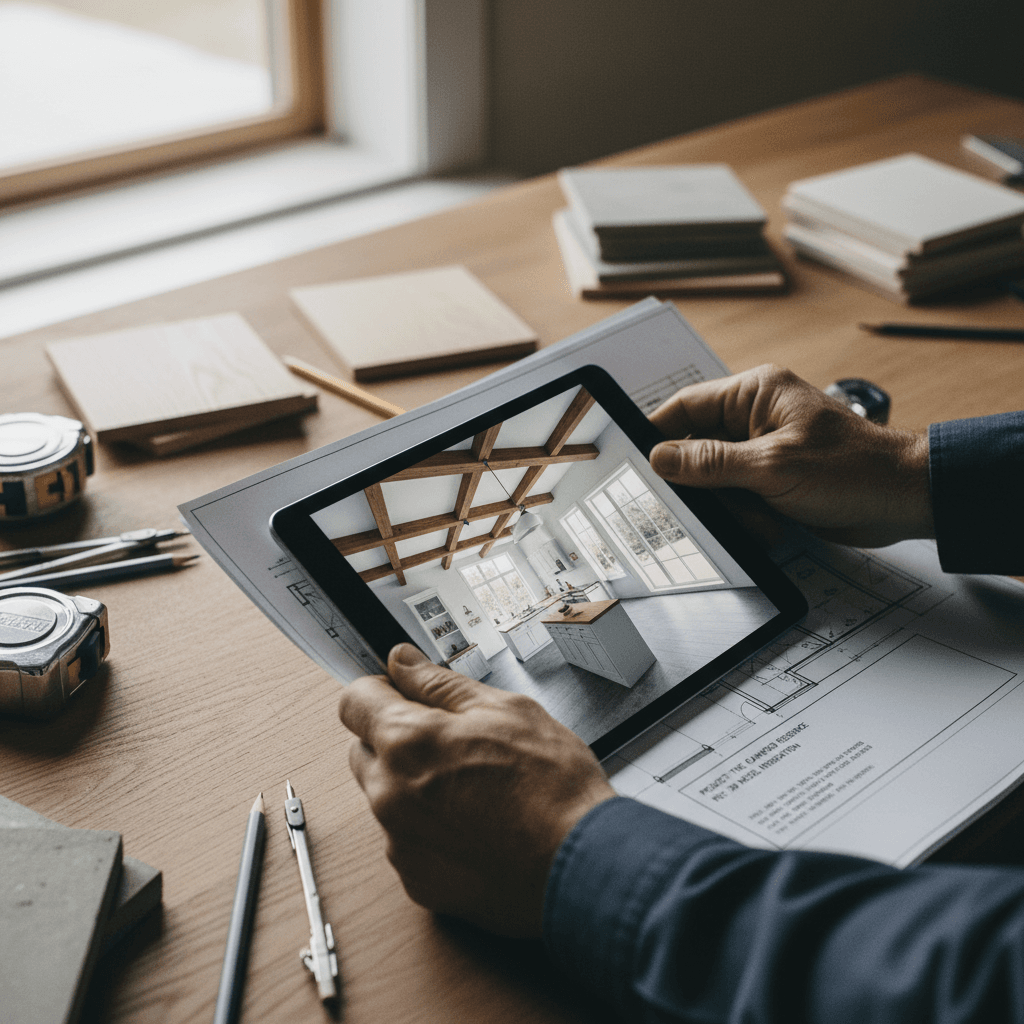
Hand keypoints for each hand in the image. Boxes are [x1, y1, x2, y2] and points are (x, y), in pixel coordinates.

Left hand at [338, 643, 615, 937]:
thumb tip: (403, 662)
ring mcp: (400, 844)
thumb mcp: (504, 709)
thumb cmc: (553, 787)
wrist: (586, 867)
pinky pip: (406, 840)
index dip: (380, 689)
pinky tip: (475, 824)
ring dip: (413, 785)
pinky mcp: (416, 881)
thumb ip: (440, 683)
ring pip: (386, 797)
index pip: (354, 701)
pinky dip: (429, 828)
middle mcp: (389, 796)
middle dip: (396, 738)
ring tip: (474, 787)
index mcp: (407, 743)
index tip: (402, 692)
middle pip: (365, 750)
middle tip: (452, 741)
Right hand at [649, 364, 933, 547]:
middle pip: (697, 450)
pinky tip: (775, 526)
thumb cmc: (854, 469)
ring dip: (733, 508)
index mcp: (755, 394)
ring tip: (764, 517)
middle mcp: (756, 418)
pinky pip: (738, 501)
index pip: (687, 406)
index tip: (637, 462)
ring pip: (716, 483)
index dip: (658, 433)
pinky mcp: (773, 481)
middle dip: (705, 486)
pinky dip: (750, 519)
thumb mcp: (773, 467)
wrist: (905, 500)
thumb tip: (661, 457)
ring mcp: (764, 451)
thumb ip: (710, 462)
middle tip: (709, 505)